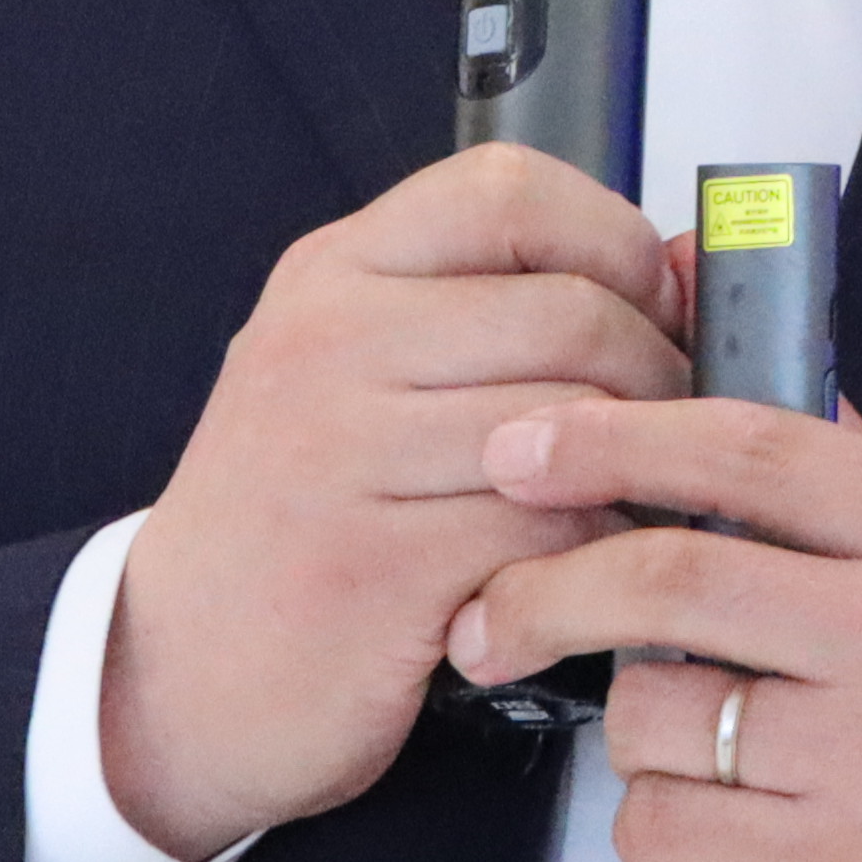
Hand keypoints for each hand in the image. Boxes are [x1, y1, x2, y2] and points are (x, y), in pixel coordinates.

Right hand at [99, 146, 692, 861]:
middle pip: (570, 310)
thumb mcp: (361, 376)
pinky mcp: (374, 568)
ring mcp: (340, 454)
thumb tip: (690, 267)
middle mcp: (326, 344)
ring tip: (629, 508)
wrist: (171, 673)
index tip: (651, 302)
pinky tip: (573, 576)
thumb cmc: (295, 519)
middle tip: (670, 431)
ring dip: (635, 477)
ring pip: (573, 426)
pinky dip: (591, 560)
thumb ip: (497, 311)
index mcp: (331, 275)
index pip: (507, 189)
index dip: (614, 237)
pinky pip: (549, 535)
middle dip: (657, 375)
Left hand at [444, 396, 861, 861]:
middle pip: (676, 576)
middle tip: (492, 611)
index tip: (525, 444)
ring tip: (691, 750)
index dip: (620, 435)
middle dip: (552, 588)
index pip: (759, 449)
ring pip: (656, 712)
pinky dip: (654, 825)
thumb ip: (852, 478)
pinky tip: (715, 826)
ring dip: (632, 730)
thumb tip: (719, 347)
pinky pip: (664, 823)